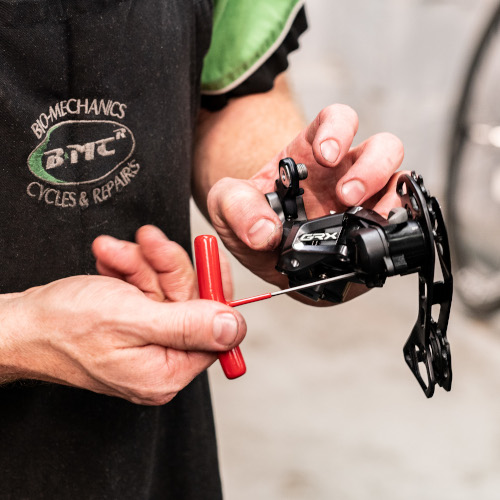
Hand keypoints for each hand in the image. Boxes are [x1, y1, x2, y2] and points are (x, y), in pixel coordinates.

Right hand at [0, 234, 244, 403]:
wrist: (20, 323)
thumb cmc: (63, 328)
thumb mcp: (132, 319)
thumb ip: (188, 325)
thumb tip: (233, 328)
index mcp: (166, 371)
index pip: (214, 330)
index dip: (212, 288)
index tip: (207, 256)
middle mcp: (160, 360)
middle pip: (188, 303)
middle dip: (165, 266)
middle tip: (146, 241)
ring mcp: (146, 341)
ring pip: (165, 290)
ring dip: (141, 263)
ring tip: (112, 251)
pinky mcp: (133, 324)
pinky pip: (145, 290)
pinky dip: (129, 270)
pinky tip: (109, 260)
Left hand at [207, 104, 404, 288]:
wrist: (264, 253)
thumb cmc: (250, 217)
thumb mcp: (227, 206)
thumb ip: (236, 208)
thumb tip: (263, 232)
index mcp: (312, 152)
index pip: (338, 120)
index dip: (338, 130)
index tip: (325, 155)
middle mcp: (345, 171)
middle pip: (383, 147)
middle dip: (371, 168)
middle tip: (345, 195)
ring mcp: (364, 199)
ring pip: (399, 181)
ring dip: (390, 199)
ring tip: (365, 219)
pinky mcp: (371, 227)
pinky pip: (400, 220)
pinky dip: (396, 227)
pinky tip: (375, 239)